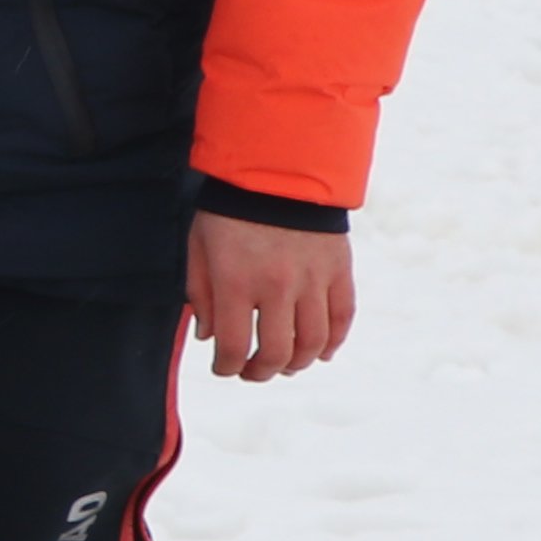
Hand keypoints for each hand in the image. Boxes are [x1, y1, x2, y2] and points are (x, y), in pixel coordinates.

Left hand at [187, 213, 357, 382]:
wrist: (276, 168)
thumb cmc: (228, 211)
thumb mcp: (198, 248)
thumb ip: (200, 295)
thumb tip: (209, 338)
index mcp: (236, 282)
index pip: (235, 348)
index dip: (227, 367)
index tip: (223, 367)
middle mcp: (277, 286)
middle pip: (277, 353)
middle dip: (261, 372)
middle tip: (252, 371)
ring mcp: (312, 279)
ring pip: (313, 342)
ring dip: (298, 362)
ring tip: (284, 364)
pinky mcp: (338, 269)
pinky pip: (342, 317)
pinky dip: (333, 341)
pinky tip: (320, 352)